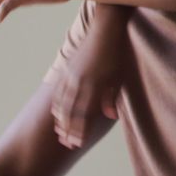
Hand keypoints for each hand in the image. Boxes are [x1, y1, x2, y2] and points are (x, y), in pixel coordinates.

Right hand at [51, 29, 124, 148]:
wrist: (104, 31)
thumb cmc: (116, 55)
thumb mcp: (118, 77)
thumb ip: (112, 98)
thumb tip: (111, 116)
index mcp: (94, 85)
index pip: (84, 114)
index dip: (80, 130)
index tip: (78, 144)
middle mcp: (79, 82)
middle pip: (70, 112)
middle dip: (69, 130)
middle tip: (67, 144)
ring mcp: (70, 76)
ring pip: (62, 103)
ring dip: (61, 120)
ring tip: (61, 133)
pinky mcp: (66, 70)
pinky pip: (58, 92)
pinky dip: (57, 105)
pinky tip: (57, 113)